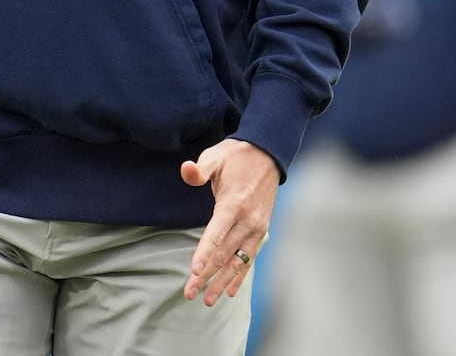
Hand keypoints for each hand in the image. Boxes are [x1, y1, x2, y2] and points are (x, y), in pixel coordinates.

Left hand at [180, 138, 277, 306]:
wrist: (268, 154)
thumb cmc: (237, 156)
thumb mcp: (216, 156)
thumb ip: (200, 168)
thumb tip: (187, 170)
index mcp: (234, 204)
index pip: (216, 234)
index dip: (204, 253)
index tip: (194, 272)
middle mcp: (248, 220)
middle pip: (224, 253)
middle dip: (206, 276)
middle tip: (189, 294)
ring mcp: (257, 228)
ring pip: (237, 261)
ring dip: (222, 282)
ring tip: (207, 300)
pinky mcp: (261, 230)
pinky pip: (249, 258)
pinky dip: (240, 276)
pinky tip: (229, 292)